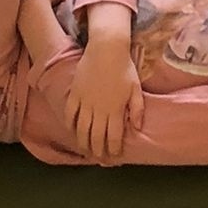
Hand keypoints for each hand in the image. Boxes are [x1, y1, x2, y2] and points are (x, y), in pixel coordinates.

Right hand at [66, 33, 142, 161]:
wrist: (107, 49)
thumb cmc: (124, 68)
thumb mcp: (136, 88)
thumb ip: (137, 109)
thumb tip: (137, 128)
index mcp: (116, 110)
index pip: (114, 136)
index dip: (114, 149)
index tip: (114, 156)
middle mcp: (99, 110)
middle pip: (97, 137)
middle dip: (98, 151)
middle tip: (99, 158)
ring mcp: (85, 102)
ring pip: (82, 129)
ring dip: (83, 142)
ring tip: (86, 150)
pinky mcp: (75, 94)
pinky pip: (70, 114)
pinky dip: (70, 125)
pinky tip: (72, 131)